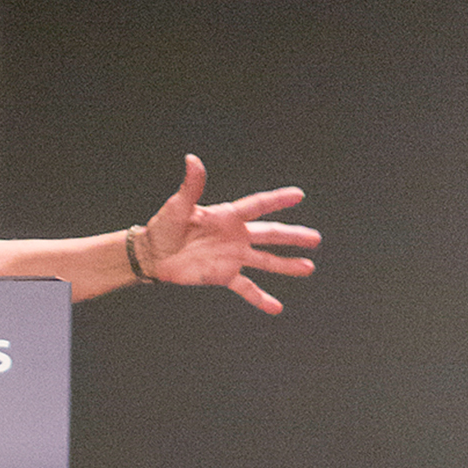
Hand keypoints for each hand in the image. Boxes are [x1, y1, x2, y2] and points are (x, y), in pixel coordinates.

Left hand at [138, 154, 320, 314]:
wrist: (152, 254)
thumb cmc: (163, 226)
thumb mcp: (178, 206)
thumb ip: (191, 186)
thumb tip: (192, 159)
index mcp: (227, 216)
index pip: (257, 205)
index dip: (277, 200)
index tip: (298, 194)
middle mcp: (235, 235)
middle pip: (269, 234)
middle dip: (292, 236)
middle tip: (315, 238)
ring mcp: (232, 256)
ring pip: (265, 261)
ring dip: (286, 266)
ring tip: (308, 268)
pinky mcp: (223, 275)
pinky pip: (246, 287)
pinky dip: (260, 298)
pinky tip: (276, 307)